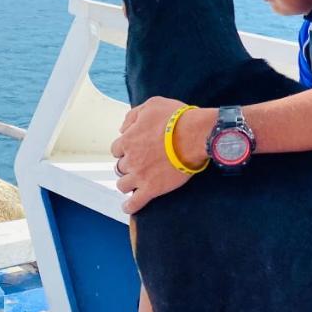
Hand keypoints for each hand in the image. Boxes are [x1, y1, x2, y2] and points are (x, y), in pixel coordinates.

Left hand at [110, 97, 212, 213]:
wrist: (195, 135)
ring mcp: (140, 176)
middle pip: (120, 167)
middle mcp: (130, 159)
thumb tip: (122, 128)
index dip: (125, 148)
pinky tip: (128, 206)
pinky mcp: (152, 189)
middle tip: (140, 163)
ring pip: (123, 185)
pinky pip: (135, 203)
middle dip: (128, 165)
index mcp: (128, 140)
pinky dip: (129, 206)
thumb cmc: (176, 118)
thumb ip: (133, 115)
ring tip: (135, 182)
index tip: (134, 149)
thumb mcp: (152, 105)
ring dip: (127, 183)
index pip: (117, 148)